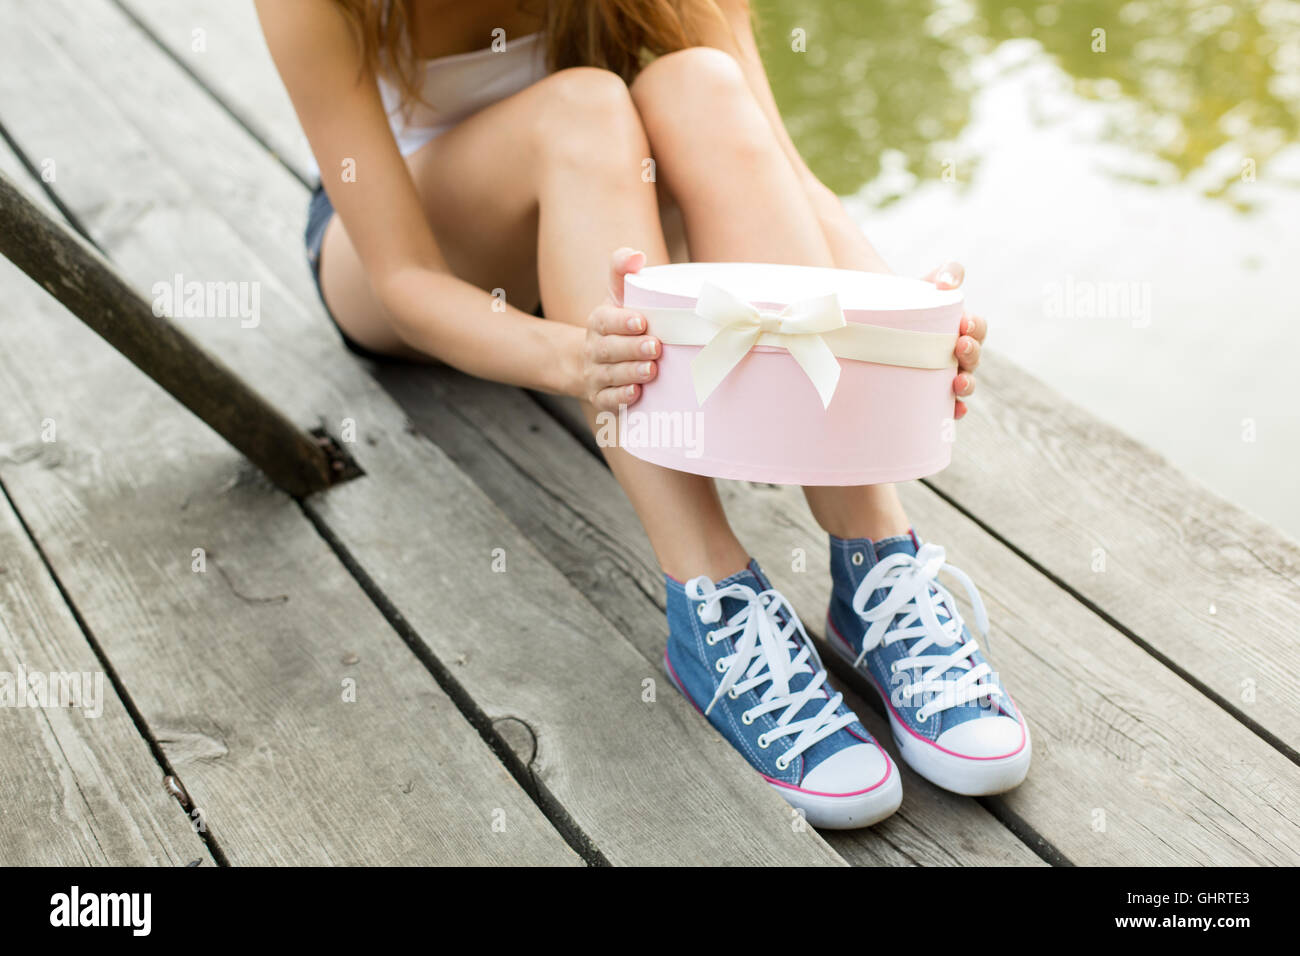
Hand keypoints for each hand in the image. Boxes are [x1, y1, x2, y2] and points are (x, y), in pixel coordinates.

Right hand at [581, 248, 660, 411]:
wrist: (592, 363)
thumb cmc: (617, 325)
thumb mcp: (617, 296)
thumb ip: (623, 271)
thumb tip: (637, 255)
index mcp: (599, 322)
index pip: (605, 320)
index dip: (621, 322)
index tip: (641, 321)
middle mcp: (594, 349)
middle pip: (609, 350)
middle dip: (632, 349)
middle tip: (656, 347)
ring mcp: (596, 374)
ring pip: (610, 376)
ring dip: (631, 373)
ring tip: (651, 370)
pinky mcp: (600, 397)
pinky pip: (607, 400)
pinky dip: (620, 398)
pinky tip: (636, 394)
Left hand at [925, 261, 985, 419]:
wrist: (879, 321)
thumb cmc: (910, 301)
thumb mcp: (928, 282)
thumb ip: (947, 272)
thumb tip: (947, 282)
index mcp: (960, 329)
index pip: (978, 329)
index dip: (976, 328)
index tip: (965, 324)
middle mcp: (956, 354)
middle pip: (974, 358)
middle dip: (972, 354)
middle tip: (960, 346)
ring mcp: (943, 374)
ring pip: (964, 383)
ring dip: (967, 384)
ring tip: (958, 382)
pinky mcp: (929, 391)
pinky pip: (946, 406)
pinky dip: (954, 410)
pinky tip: (954, 412)